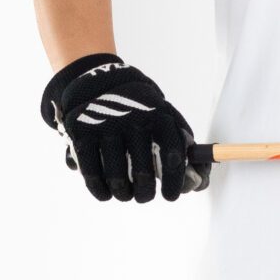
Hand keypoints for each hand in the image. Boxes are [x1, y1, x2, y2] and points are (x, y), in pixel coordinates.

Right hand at [40, 52, 207, 202]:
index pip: (173, 156)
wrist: (101, 84)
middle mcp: (134, 120)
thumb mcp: (167, 119)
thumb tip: (197, 184)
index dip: (174, 182)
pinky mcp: (82, 133)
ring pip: (116, 178)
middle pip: (143, 173)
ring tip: (126, 194)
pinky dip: (100, 190)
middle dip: (145, 193)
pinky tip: (107, 193)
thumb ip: (186, 151)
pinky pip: (91, 174)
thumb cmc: (142, 112)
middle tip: (144, 196)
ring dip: (123, 194)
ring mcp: (106, 126)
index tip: (171, 196)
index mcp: (160, 117)